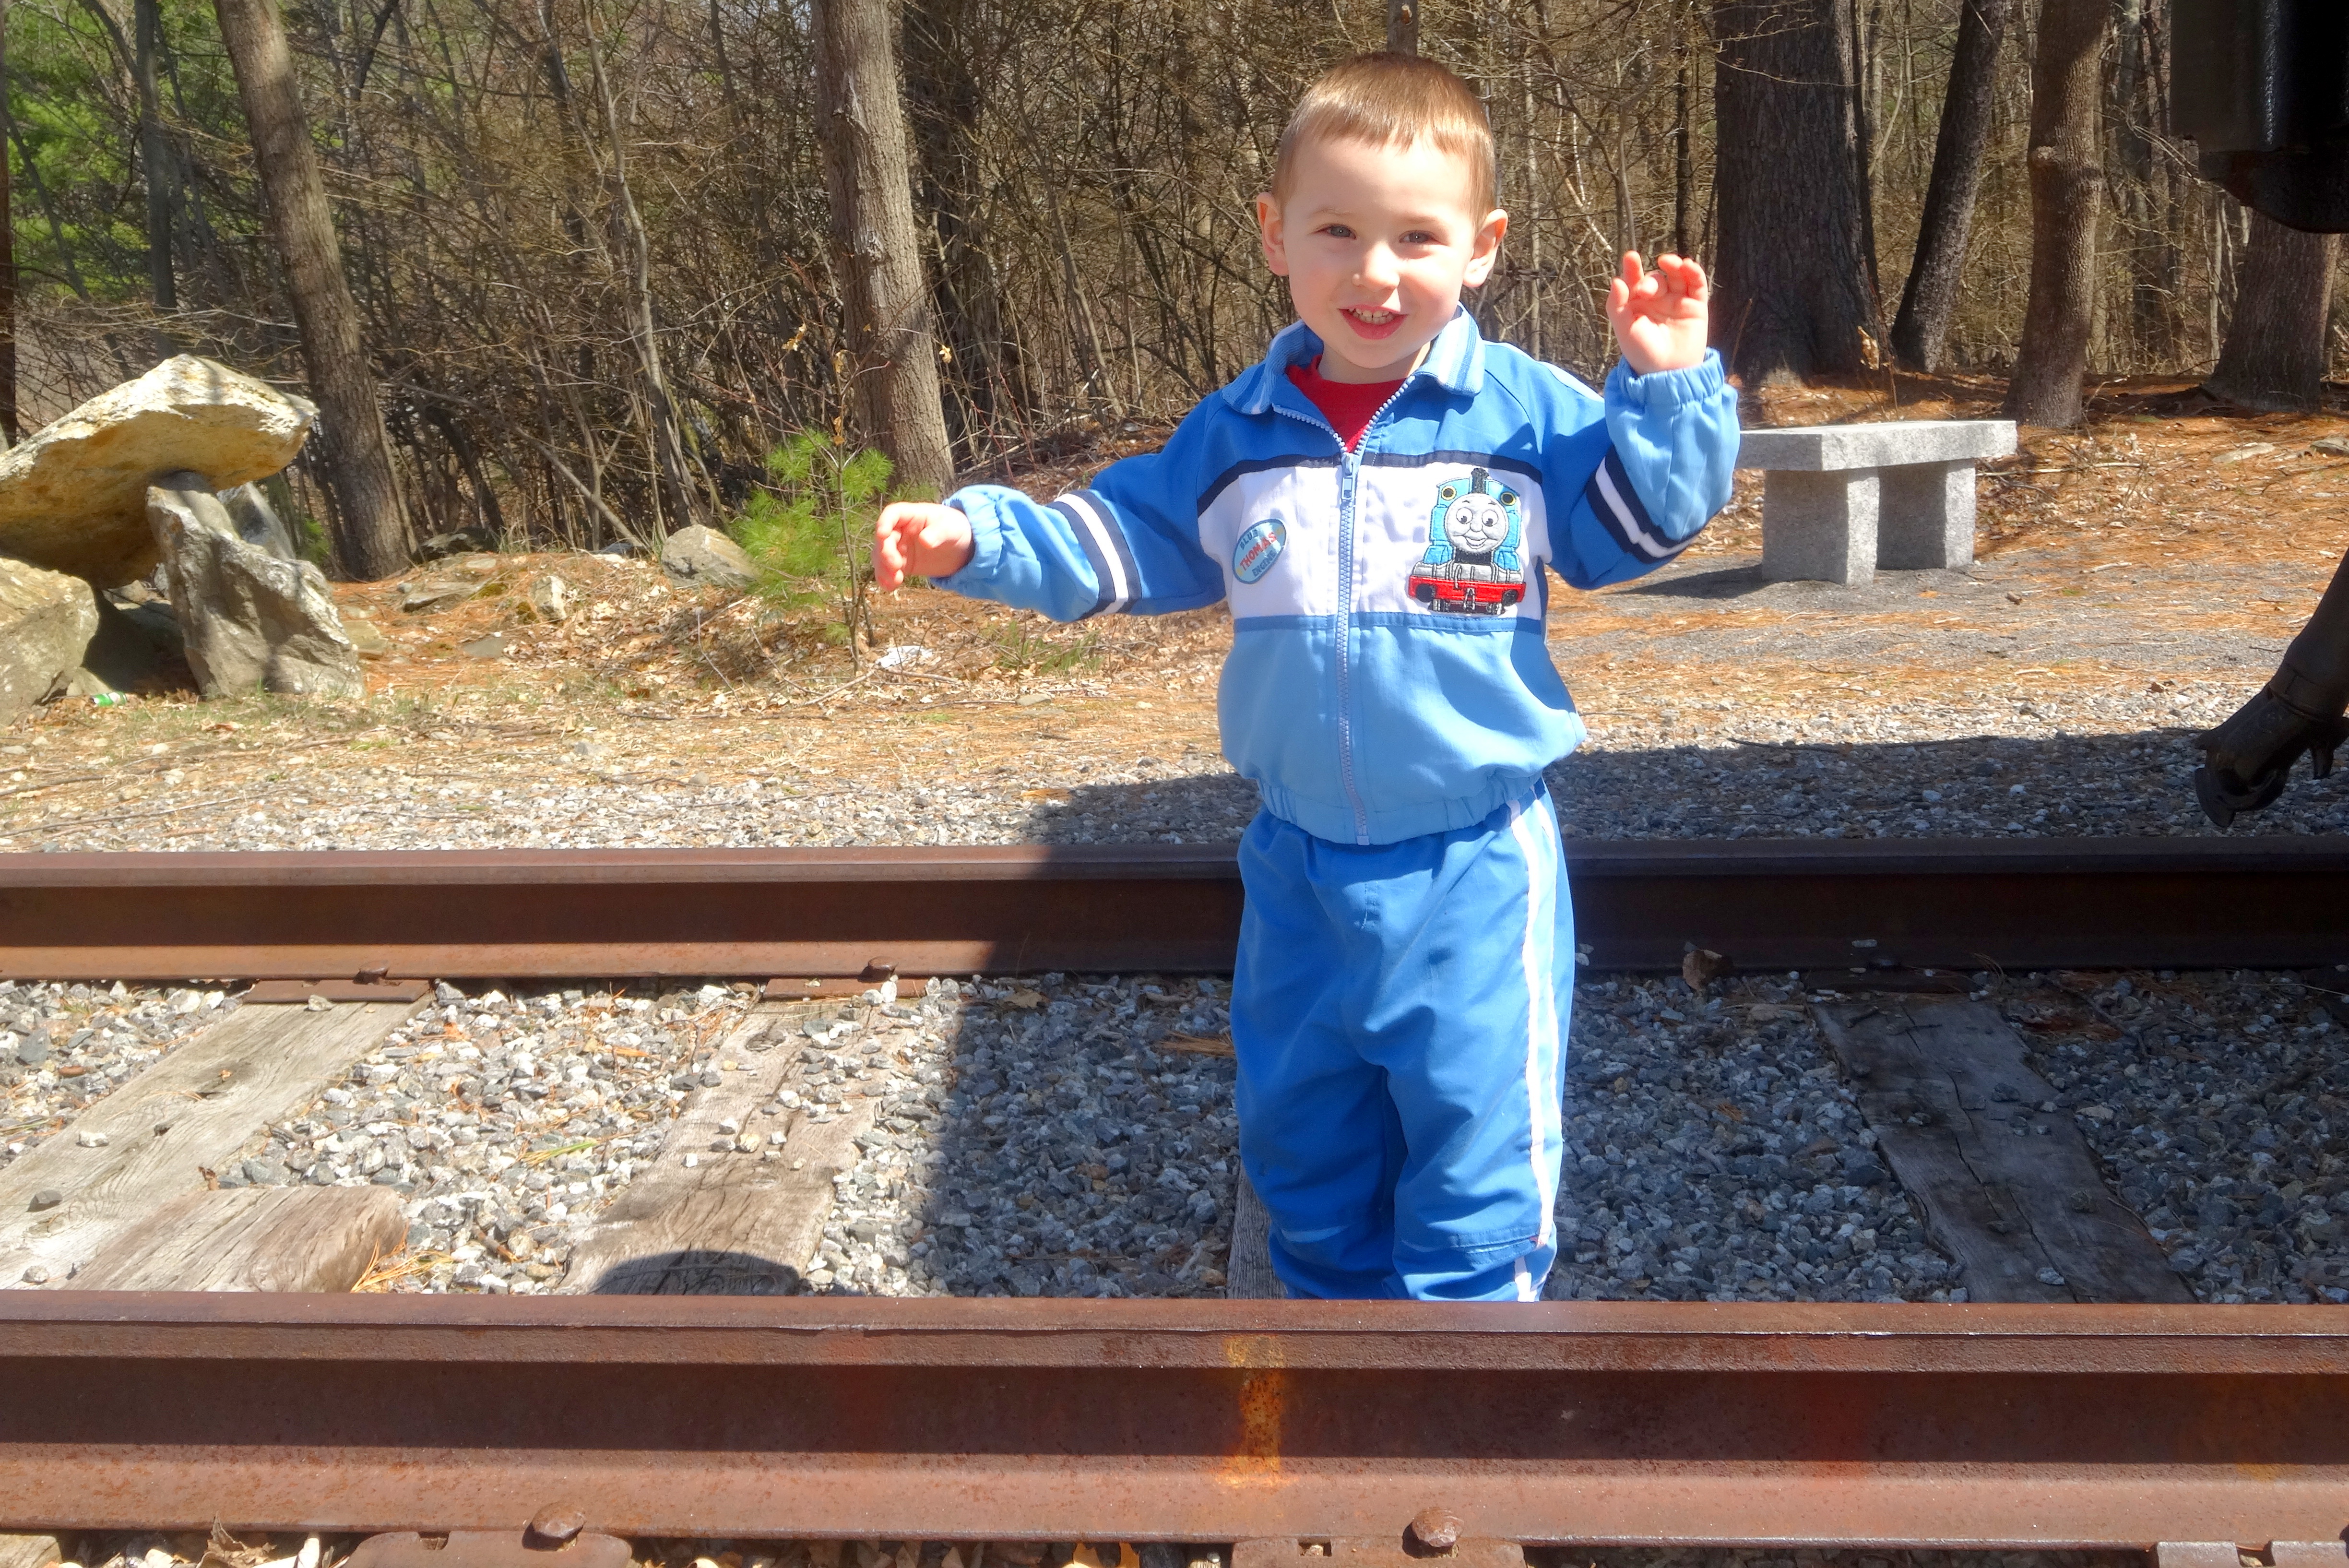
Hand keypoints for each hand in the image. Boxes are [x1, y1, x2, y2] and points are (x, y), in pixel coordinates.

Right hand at [873, 502, 973, 591]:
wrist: (962, 548)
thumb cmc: (956, 529)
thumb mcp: (951, 529)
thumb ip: (939, 533)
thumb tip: (925, 541)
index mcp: (911, 515)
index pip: (892, 514)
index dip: (884, 522)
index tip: (882, 535)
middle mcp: (901, 530)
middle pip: (884, 538)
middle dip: (885, 552)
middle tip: (896, 565)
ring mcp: (900, 547)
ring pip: (882, 556)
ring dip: (884, 568)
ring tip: (896, 580)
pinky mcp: (902, 563)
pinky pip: (888, 570)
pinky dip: (886, 578)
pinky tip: (890, 587)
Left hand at [1606, 252, 1709, 375]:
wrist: (1668, 372)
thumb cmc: (1642, 353)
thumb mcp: (1625, 329)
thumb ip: (1617, 305)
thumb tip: (1616, 280)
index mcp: (1638, 304)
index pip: (1634, 280)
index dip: (1633, 268)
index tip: (1631, 257)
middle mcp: (1657, 300)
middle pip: (1655, 279)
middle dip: (1651, 281)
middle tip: (1644, 292)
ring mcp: (1677, 301)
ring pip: (1676, 276)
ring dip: (1673, 266)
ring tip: (1668, 262)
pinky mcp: (1696, 305)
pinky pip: (1696, 284)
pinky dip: (1694, 273)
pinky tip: (1688, 266)